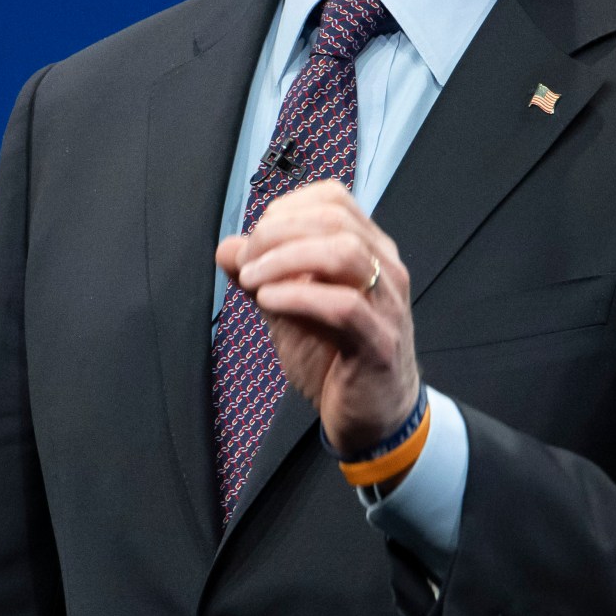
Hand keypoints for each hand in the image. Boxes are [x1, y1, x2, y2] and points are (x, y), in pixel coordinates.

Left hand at [215, 179, 420, 455]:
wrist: (372, 417)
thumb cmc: (335, 357)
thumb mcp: (288, 309)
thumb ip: (261, 275)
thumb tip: (227, 248)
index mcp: (369, 249)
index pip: (333, 198)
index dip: (285, 210)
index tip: (253, 240)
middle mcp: (385, 267)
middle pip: (334, 219)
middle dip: (277, 233)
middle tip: (245, 262)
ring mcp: (388, 303)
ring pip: (343, 252)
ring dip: (286, 259)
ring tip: (252, 281)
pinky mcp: (381, 342)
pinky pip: (342, 306)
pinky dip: (298, 296)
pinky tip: (268, 302)